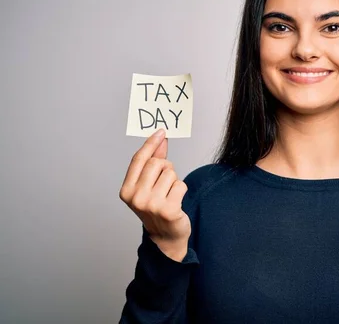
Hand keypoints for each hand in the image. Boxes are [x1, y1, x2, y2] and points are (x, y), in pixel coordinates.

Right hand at [120, 129, 190, 260]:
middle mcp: (136, 197)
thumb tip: (160, 138)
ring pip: (170, 173)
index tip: (161, 132)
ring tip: (169, 194)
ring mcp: (151, 204)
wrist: (165, 237)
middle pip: (156, 163)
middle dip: (165, 167)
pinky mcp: (168, 209)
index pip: (139, 159)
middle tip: (165, 182)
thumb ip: (153, 161)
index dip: (151, 143)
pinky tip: (176, 202)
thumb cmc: (157, 207)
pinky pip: (180, 185)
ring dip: (174, 181)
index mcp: (126, 190)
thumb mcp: (149, 185)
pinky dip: (181, 190)